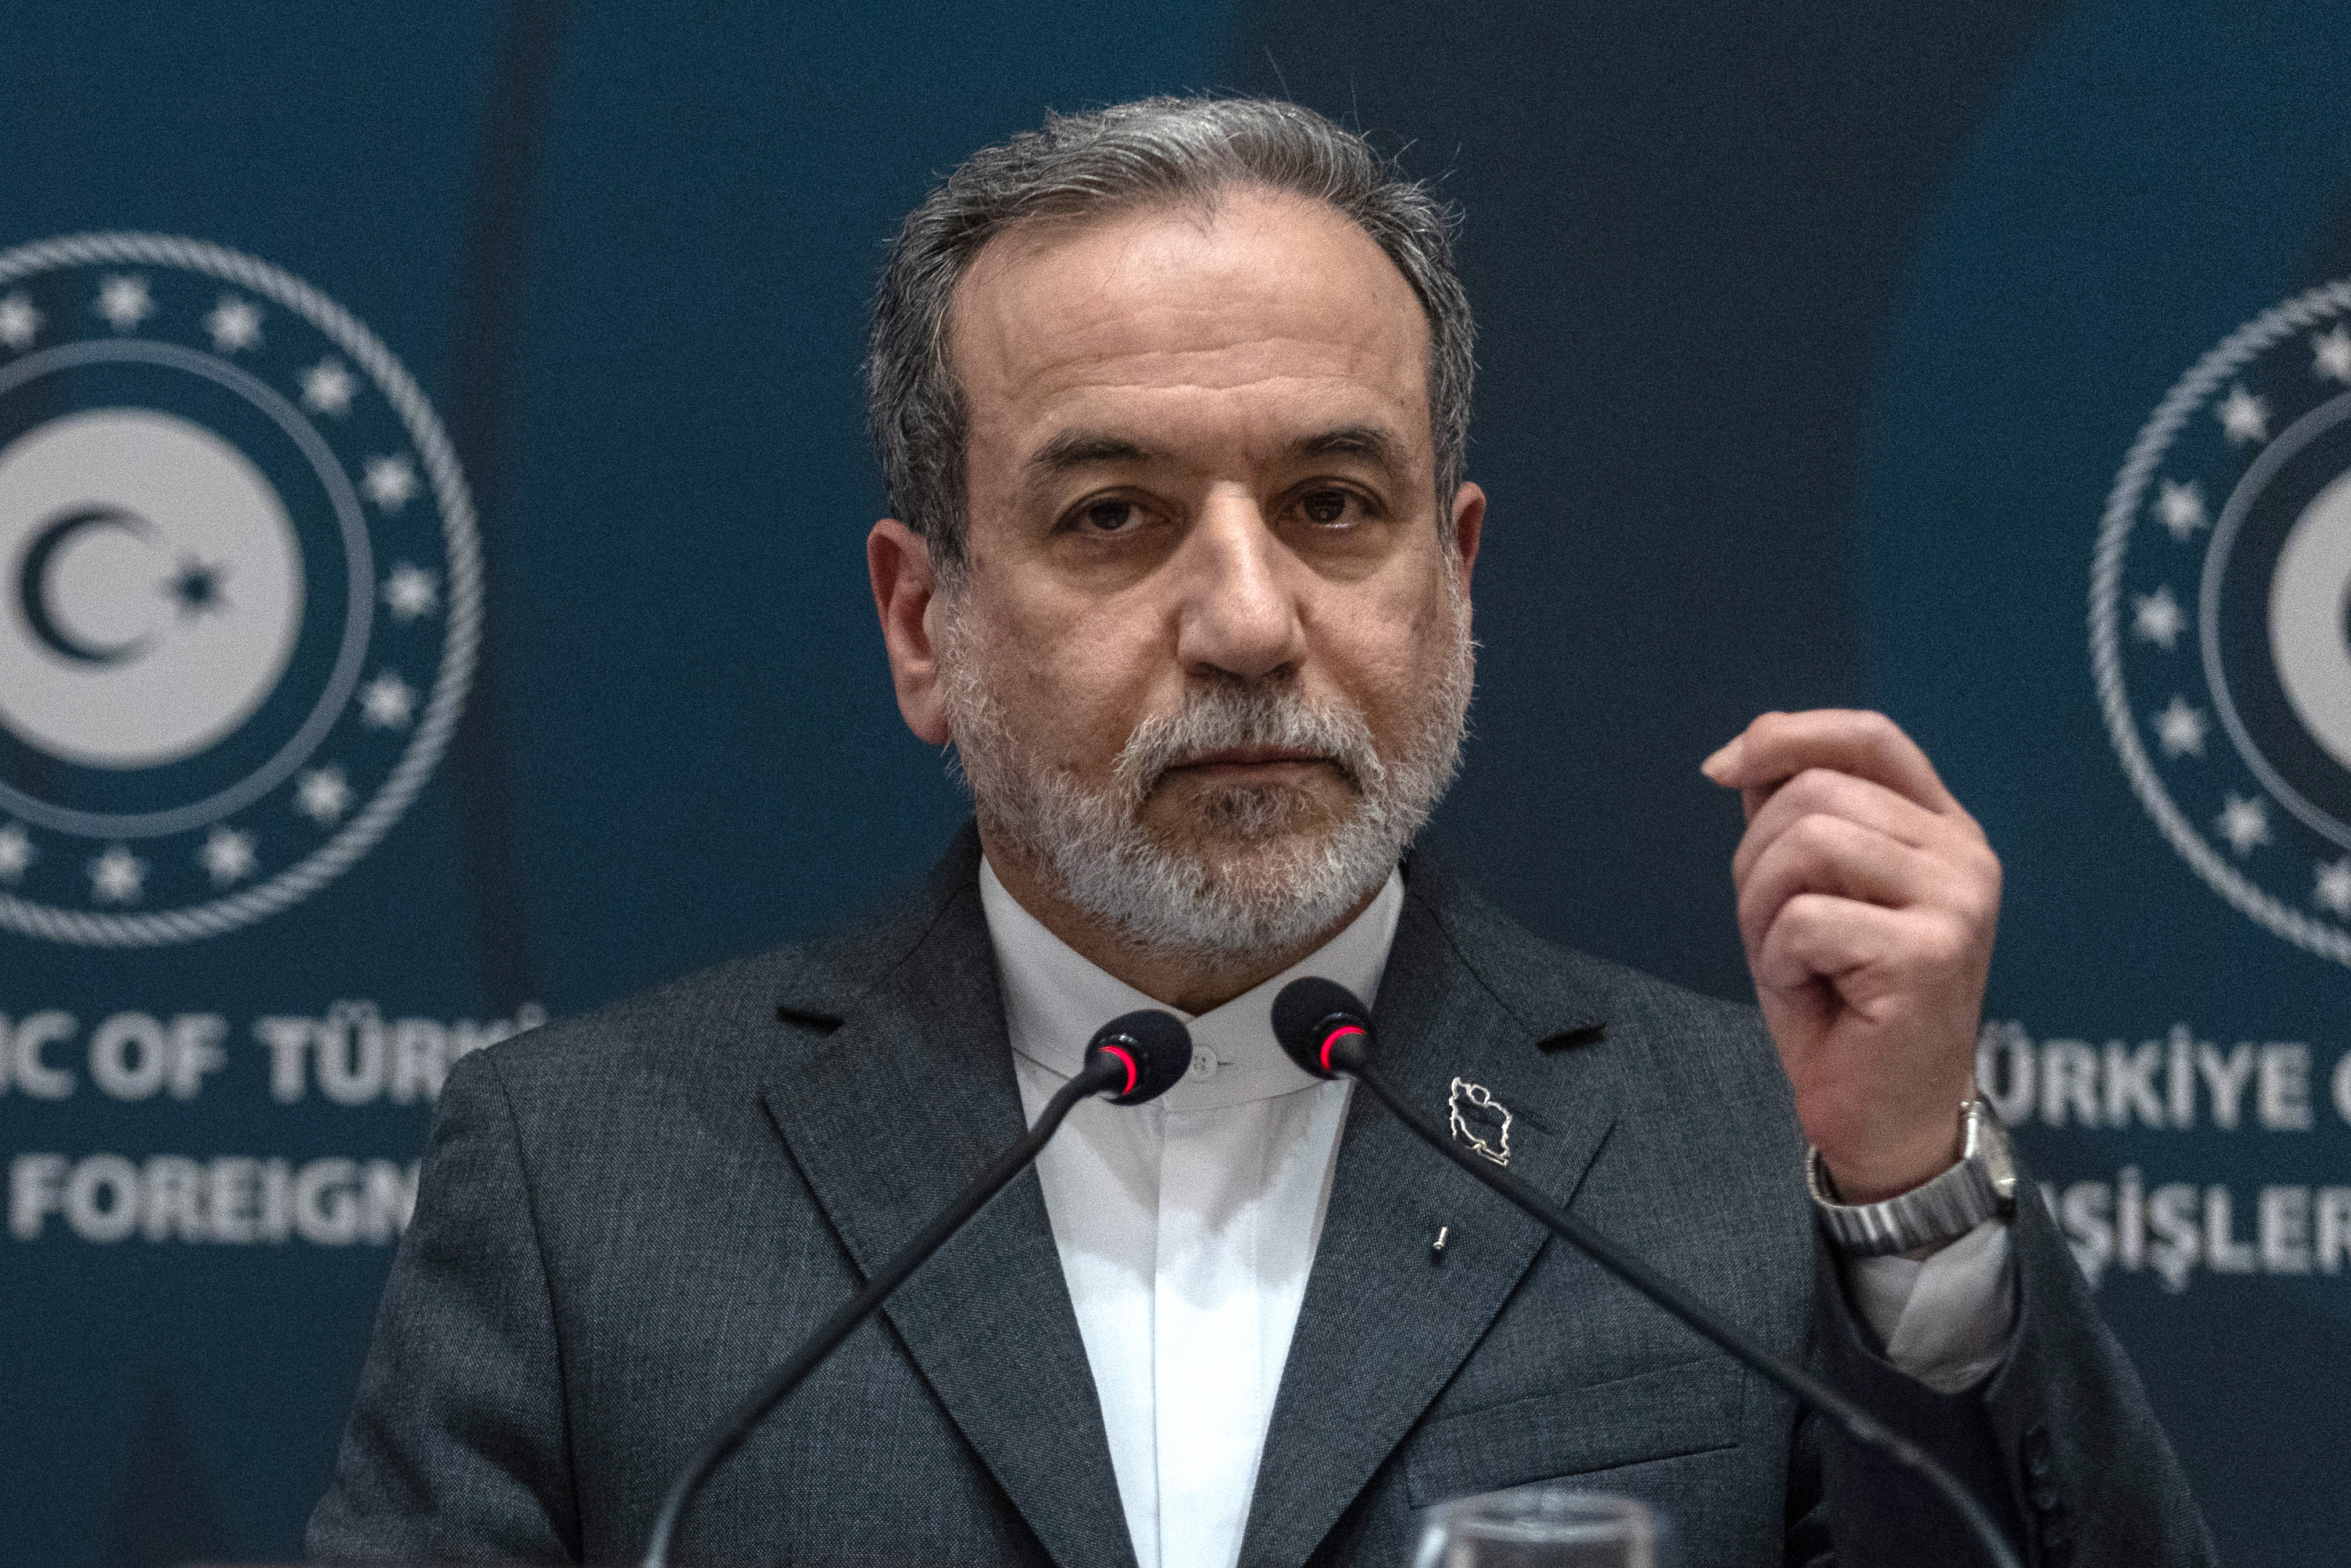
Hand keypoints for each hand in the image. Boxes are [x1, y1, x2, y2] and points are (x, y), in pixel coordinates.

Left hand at [1702, 710, 2000, 1202]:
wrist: (1881, 1117)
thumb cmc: (1839, 1004)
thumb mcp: (1805, 894)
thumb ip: (1791, 819)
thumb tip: (1743, 751)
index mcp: (1941, 830)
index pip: (1869, 736)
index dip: (1786, 735)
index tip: (1719, 769)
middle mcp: (1965, 856)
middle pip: (1817, 792)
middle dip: (1757, 857)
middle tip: (1771, 930)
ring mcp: (1958, 902)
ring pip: (1808, 844)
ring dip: (1764, 908)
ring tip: (1794, 962)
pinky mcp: (1932, 953)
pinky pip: (1806, 918)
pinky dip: (1781, 960)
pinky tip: (1816, 995)